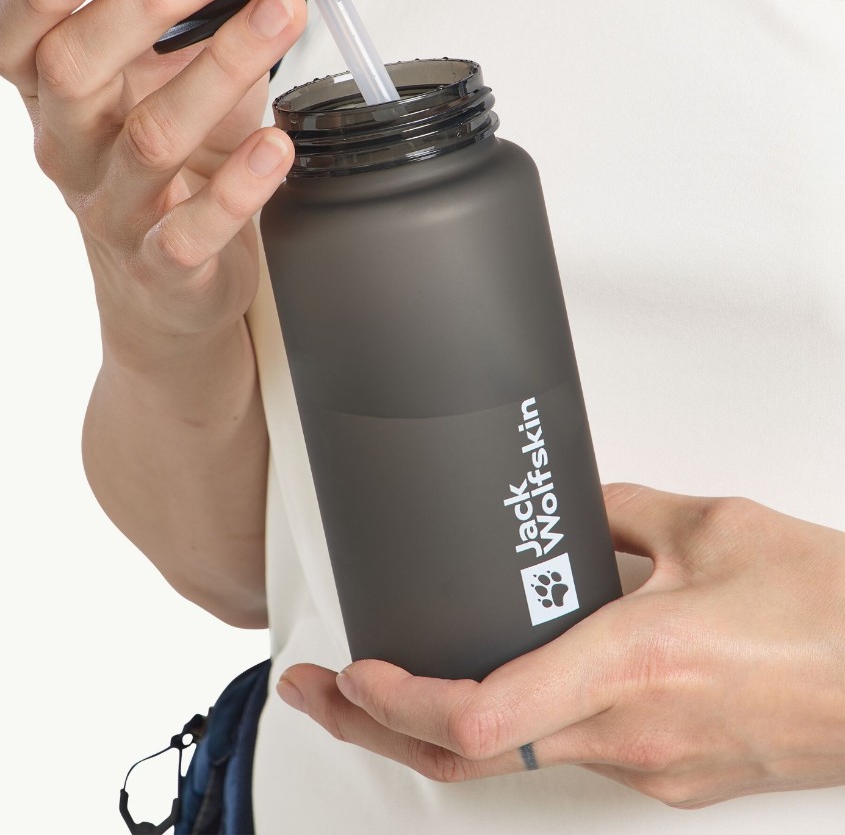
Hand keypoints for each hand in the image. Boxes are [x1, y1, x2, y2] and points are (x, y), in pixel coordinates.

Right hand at [0, 0, 305, 351]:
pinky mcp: (164, 263)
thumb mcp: (160, 89)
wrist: (167, 289)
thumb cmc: (165, 171)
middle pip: (77, 68)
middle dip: (148, 0)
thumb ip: (178, 30)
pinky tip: (275, 146)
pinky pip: (194, 227)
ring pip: (152, 136)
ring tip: (279, 15)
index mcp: (55, 96)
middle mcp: (71, 148)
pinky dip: (241, 185)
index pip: (17, 36)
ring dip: (222, 66)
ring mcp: (114, 208)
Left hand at [278, 484, 844, 807]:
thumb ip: (623, 511)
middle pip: (471, 756)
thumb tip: (579, 508)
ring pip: (516, 759)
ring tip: (395, 686)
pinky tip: (509, 681)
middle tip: (324, 694)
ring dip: (442, 726)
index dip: (394, 704)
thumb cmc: (826, 612)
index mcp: (634, 661)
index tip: (351, 673)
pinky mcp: (674, 774)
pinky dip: (516, 723)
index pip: (479, 715)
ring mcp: (652, 765)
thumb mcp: (709, 527)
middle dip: (378, 726)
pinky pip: (573, 753)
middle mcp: (632, 731)